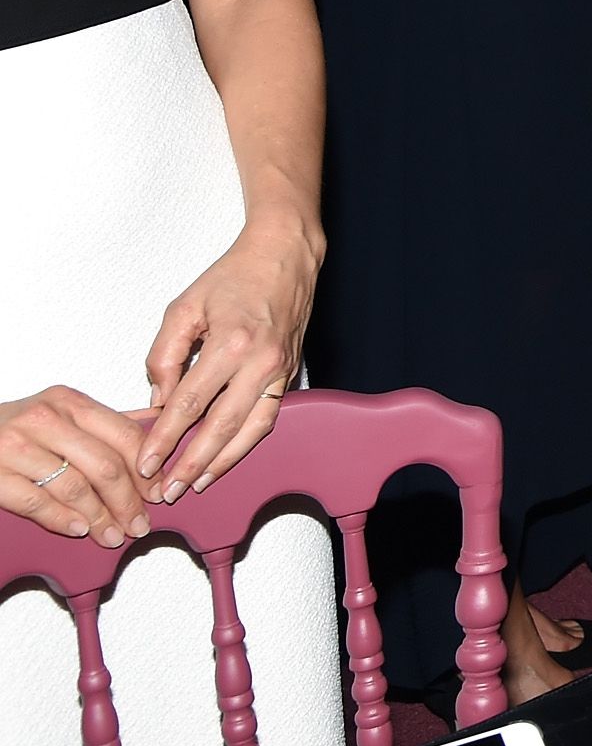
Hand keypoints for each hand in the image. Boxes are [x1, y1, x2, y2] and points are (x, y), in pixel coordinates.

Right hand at [0, 388, 155, 546]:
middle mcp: (44, 419)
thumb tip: (156, 426)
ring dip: (99, 518)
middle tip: (139, 523)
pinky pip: (37, 502)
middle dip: (128, 501)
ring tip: (113, 535)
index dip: (147, 469)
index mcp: (68, 402)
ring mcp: (16, 446)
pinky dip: (62, 520)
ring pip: (75, 487)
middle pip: (105, 465)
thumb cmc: (13, 428)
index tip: (159, 492)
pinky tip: (79, 530)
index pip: (124, 435)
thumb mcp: (59, 415)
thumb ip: (103, 424)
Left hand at [140, 218, 317, 498]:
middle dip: (192, 462)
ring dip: (223, 461)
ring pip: (252, 430)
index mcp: (230, 343)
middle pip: (222, 426)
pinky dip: (247, 442)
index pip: (188, 404)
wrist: (285, 256)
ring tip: (198, 482)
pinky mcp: (290, 373)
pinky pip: (268, 416)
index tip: (146, 462)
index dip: (164, 438)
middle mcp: (260, 361)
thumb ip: (164, 356)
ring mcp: (280, 369)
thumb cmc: (235, 276)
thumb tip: (160, 400)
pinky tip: (227, 456)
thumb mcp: (184, 307)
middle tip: (169, 489)